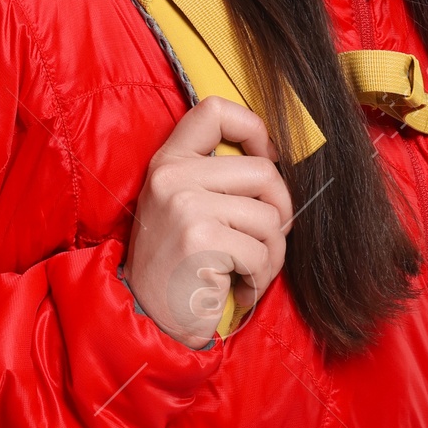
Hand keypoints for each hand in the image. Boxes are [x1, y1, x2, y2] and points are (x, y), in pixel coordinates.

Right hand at [120, 96, 293, 348]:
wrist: (147, 317)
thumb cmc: (178, 265)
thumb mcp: (184, 207)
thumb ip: (216, 177)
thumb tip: (276, 160)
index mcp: (168, 161)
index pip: (216, 109)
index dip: (254, 129)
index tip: (265, 161)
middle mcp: (172, 176)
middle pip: (264, 170)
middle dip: (280, 211)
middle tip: (264, 241)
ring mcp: (185, 206)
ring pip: (269, 216)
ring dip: (271, 254)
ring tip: (247, 271)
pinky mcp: (200, 240)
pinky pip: (262, 251)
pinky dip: (260, 277)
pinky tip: (238, 288)